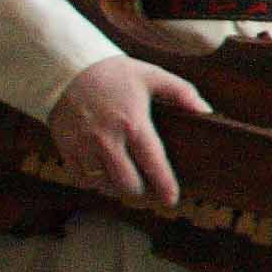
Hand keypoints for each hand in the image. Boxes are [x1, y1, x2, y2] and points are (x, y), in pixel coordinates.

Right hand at [48, 56, 209, 209]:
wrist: (68, 70)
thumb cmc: (116, 73)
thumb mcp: (153, 76)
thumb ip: (182, 93)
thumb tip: (206, 111)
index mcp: (133, 124)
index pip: (153, 164)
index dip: (164, 186)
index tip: (171, 201)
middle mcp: (107, 140)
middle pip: (127, 183)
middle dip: (141, 190)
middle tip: (147, 188)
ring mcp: (84, 146)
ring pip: (103, 185)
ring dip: (116, 187)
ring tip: (126, 180)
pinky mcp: (66, 149)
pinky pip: (81, 179)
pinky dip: (94, 182)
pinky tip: (104, 175)